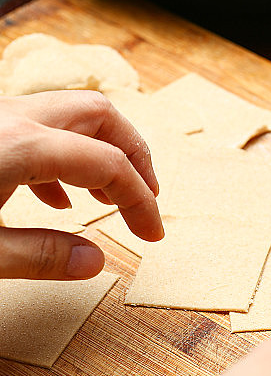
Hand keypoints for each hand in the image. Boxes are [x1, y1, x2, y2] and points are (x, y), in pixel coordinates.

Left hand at [0, 91, 162, 279]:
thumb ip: (37, 256)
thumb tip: (93, 262)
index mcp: (18, 145)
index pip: (108, 164)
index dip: (140, 201)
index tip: (151, 234)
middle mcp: (10, 116)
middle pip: (99, 115)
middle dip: (133, 154)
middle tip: (147, 195)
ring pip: (68, 114)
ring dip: (99, 151)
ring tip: (109, 196)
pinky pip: (35, 126)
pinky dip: (62, 154)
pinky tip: (58, 196)